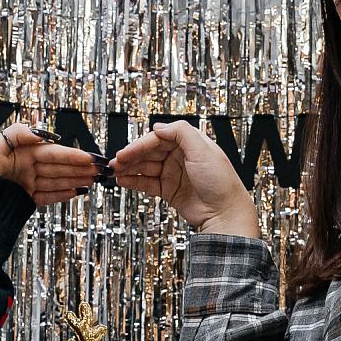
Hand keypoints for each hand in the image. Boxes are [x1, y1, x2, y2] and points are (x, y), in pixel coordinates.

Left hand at [0, 122, 101, 205]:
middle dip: (81, 169)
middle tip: (101, 170)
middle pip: (60, 167)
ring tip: (94, 180)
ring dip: (77, 181)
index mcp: (23, 152)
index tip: (91, 158)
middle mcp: (28, 167)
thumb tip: (44, 134)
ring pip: (57, 181)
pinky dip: (63, 195)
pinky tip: (77, 192)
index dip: (74, 156)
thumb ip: (20, 133)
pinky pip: (48, 197)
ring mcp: (27, 184)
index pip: (55, 153)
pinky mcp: (24, 200)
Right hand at [109, 121, 258, 235]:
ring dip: (129, 169)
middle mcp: (180, 157)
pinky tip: (124, 181)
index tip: (126, 152)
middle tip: (116, 162)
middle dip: (131, 156)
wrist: (224, 213)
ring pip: (146, 167)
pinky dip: (135, 181)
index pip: (159, 138)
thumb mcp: (203, 150)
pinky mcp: (169, 190)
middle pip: (149, 152)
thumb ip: (181, 132)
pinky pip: (147, 183)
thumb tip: (159, 126)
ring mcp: (174, 174)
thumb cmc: (221, 183)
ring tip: (115, 172)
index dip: (141, 144)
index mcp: (189, 143)